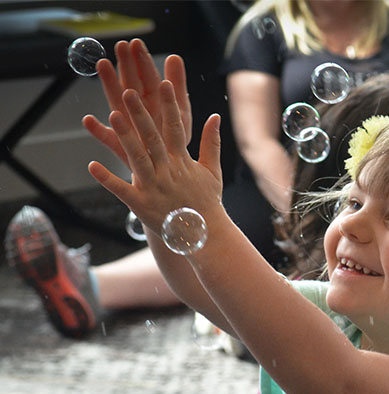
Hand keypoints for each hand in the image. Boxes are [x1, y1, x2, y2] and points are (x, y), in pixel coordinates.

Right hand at [82, 39, 191, 165]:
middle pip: (132, 88)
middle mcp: (140, 116)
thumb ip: (177, 89)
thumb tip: (175, 57)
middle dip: (126, 66)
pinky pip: (110, 143)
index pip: (149, 80)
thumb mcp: (181, 114)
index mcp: (156, 107)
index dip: (143, 62)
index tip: (136, 43)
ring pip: (119, 108)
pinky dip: (100, 133)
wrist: (172, 180)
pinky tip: (89, 121)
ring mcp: (130, 132)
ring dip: (111, 87)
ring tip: (103, 66)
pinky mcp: (124, 153)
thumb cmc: (176, 144)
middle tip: (120, 46)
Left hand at [87, 82, 221, 233]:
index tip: (165, 82)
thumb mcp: (212, 171)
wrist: (204, 235)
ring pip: (138, 158)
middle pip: (153, 138)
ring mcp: (154, 188)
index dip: (170, 105)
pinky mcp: (141, 205)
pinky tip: (92, 165)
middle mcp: (168, 172)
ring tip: (114, 115)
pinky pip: (122, 190)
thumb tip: (215, 116)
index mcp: (183, 162)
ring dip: (126, 137)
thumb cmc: (207, 202)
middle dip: (141, 115)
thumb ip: (211, 143)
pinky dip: (107, 179)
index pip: (176, 128)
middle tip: (129, 91)